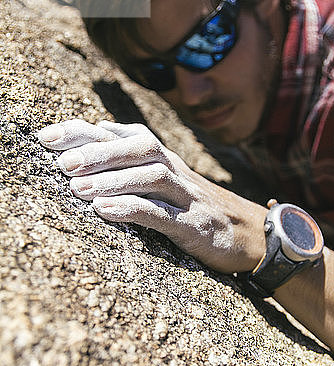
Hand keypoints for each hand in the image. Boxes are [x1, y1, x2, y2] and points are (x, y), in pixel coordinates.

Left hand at [37, 119, 266, 272]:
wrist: (251, 233)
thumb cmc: (198, 205)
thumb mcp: (169, 178)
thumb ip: (136, 159)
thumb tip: (97, 133)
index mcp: (165, 159)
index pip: (123, 135)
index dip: (85, 132)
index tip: (49, 137)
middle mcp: (175, 171)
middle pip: (139, 149)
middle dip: (98, 153)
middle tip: (63, 164)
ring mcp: (187, 198)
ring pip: (151, 177)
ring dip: (113, 179)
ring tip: (77, 188)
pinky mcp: (195, 226)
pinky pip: (163, 214)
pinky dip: (133, 209)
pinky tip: (106, 210)